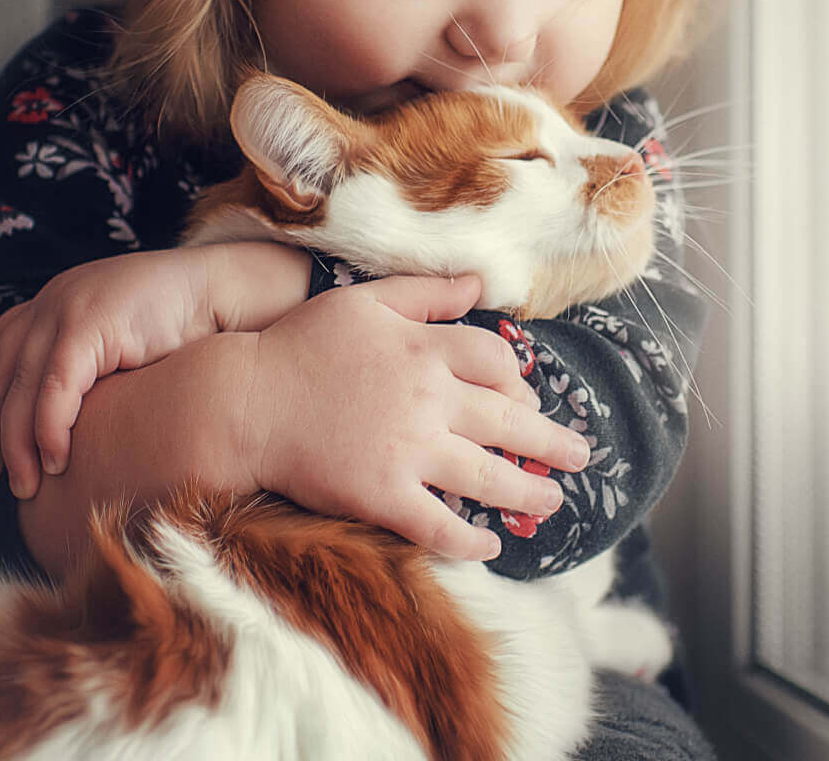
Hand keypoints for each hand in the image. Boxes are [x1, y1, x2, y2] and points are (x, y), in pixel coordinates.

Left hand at [0, 242, 309, 497]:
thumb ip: (81, 366)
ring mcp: (66, 308)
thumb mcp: (115, 343)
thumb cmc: (178, 327)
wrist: (219, 293)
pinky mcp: (87, 325)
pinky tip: (58, 459)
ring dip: (19, 443)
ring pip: (20, 388)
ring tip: (28, 482)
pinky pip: (54, 388)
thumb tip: (50, 418)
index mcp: (54, 300)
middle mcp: (51, 300)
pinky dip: (49, 429)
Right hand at [243, 274, 591, 560]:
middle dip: (552, 442)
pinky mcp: (384, 496)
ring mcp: (408, 451)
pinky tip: (492, 547)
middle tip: (581, 456)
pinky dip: (471, 541)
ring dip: (529, 491)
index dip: (519, 380)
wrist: (246, 401)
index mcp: (426, 349)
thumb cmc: (303, 344)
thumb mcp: (366, 300)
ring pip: (488, 476)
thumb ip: (427, 292)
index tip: (528, 396)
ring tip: (554, 501)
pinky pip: (440, 526)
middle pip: (509, 422)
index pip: (498, 363)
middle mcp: (428, 399)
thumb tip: (481, 282)